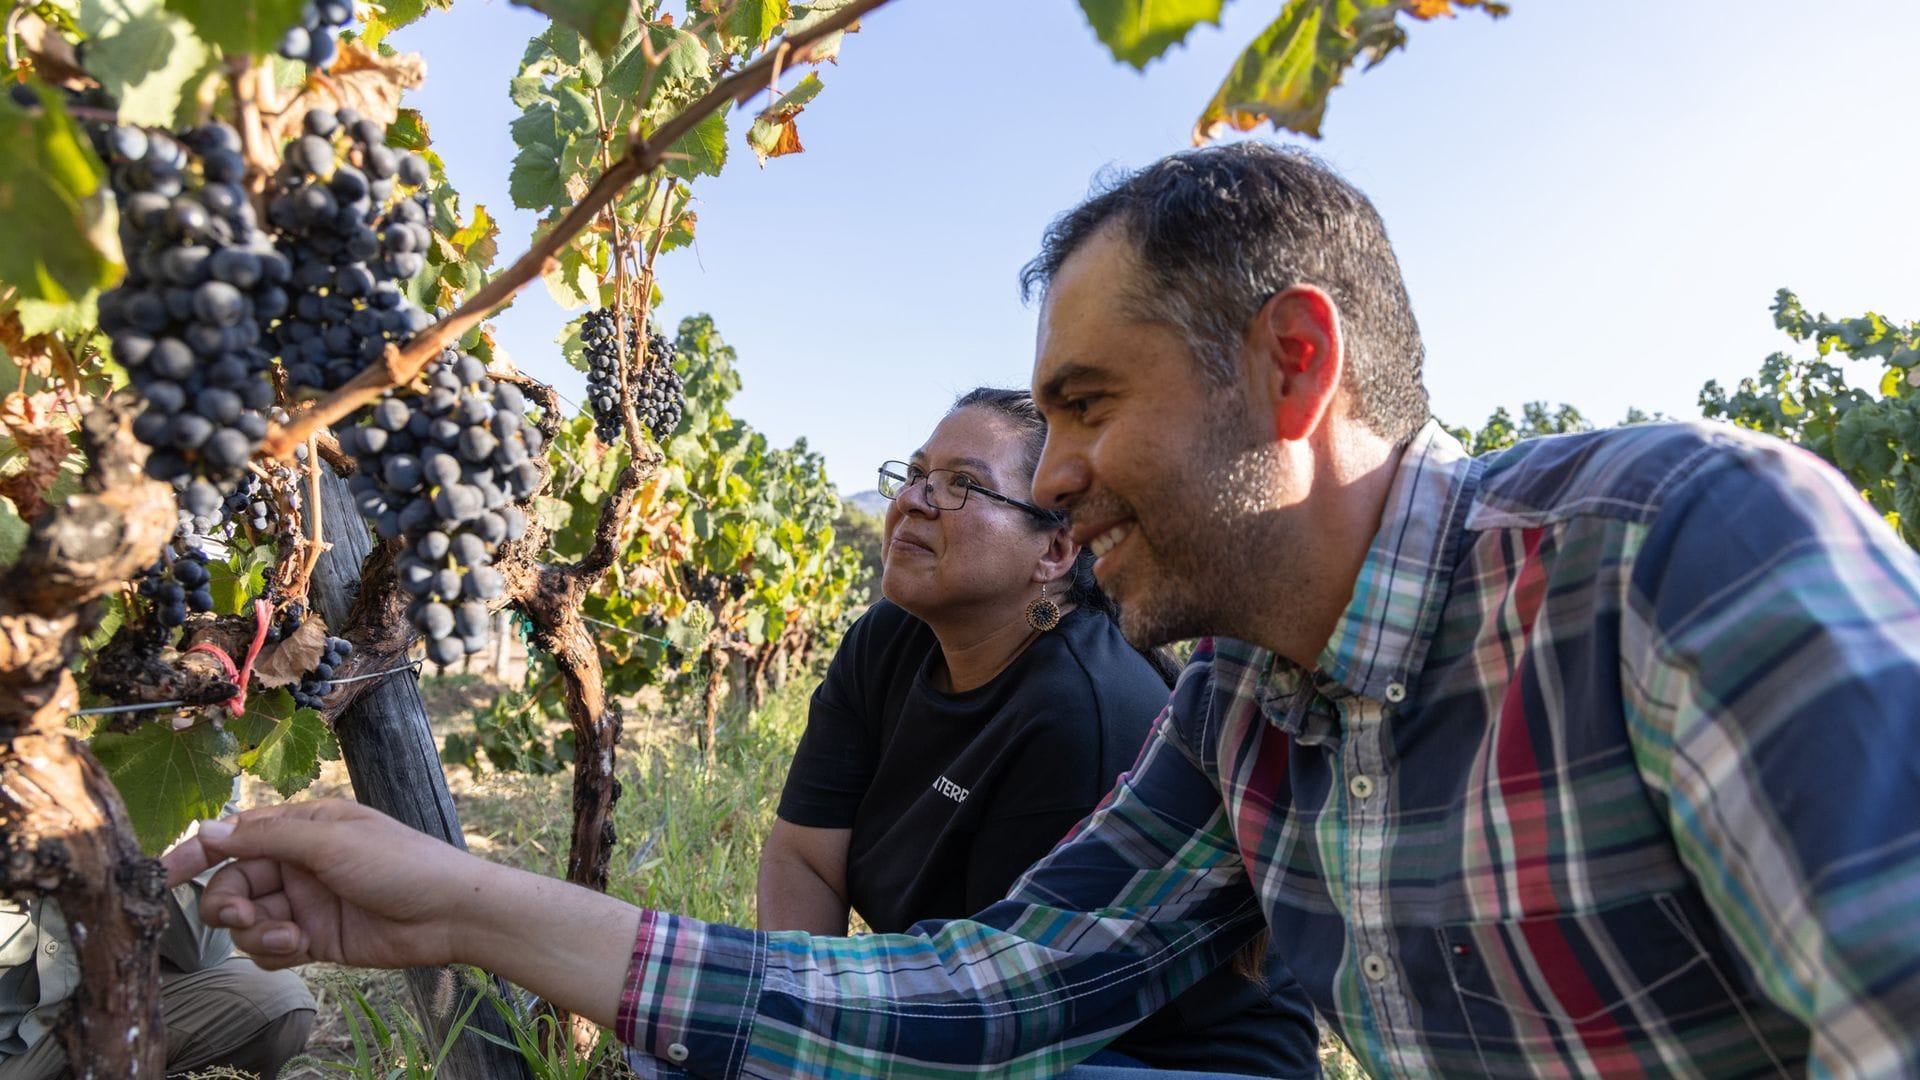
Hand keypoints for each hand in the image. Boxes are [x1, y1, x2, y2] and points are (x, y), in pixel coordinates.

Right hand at [161, 799, 489, 970]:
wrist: (449, 914)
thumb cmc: (401, 863)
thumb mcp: (331, 843)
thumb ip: (268, 839)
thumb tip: (209, 830)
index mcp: (303, 827)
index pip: (235, 836)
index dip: (197, 854)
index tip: (163, 875)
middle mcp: (299, 863)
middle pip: (233, 883)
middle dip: (228, 902)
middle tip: (240, 914)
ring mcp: (306, 902)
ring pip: (247, 920)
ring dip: (253, 931)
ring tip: (286, 936)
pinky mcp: (315, 938)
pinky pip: (270, 947)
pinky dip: (273, 951)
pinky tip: (297, 947)